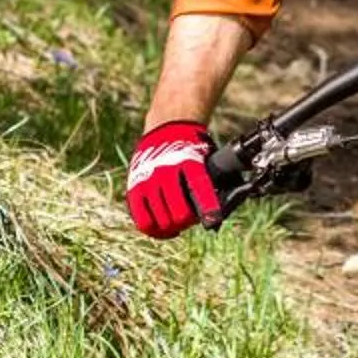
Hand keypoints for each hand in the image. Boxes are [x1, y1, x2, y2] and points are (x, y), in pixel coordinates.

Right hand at [126, 121, 222, 237]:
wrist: (166, 127)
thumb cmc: (192, 149)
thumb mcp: (204, 158)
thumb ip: (208, 182)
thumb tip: (222, 207)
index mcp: (188, 161)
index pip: (199, 185)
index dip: (207, 206)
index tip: (213, 219)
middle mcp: (166, 171)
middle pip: (179, 213)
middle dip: (188, 221)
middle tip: (190, 219)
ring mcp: (148, 181)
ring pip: (162, 220)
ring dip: (173, 227)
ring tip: (177, 223)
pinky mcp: (135, 189)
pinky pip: (143, 221)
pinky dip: (154, 229)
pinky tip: (162, 228)